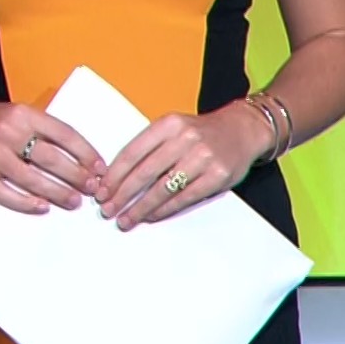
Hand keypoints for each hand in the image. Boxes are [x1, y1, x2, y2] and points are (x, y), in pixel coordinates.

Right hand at [0, 98, 104, 214]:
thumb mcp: (22, 115)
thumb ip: (46, 131)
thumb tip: (83, 159)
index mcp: (25, 114)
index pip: (63, 133)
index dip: (85, 152)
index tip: (100, 168)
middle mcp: (8, 131)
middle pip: (49, 157)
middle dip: (75, 175)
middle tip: (92, 189)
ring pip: (30, 177)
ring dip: (56, 192)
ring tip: (74, 202)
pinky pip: (4, 192)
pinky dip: (24, 202)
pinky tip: (42, 207)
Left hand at [94, 103, 270, 228]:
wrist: (243, 130)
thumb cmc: (201, 132)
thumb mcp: (174, 128)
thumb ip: (150, 147)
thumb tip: (116, 178)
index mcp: (169, 124)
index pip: (133, 152)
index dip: (114, 175)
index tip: (101, 192)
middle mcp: (186, 138)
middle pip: (144, 173)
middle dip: (122, 195)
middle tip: (107, 210)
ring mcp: (203, 157)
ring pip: (162, 188)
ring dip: (140, 208)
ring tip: (126, 219)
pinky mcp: (217, 176)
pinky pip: (184, 198)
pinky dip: (164, 210)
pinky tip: (151, 216)